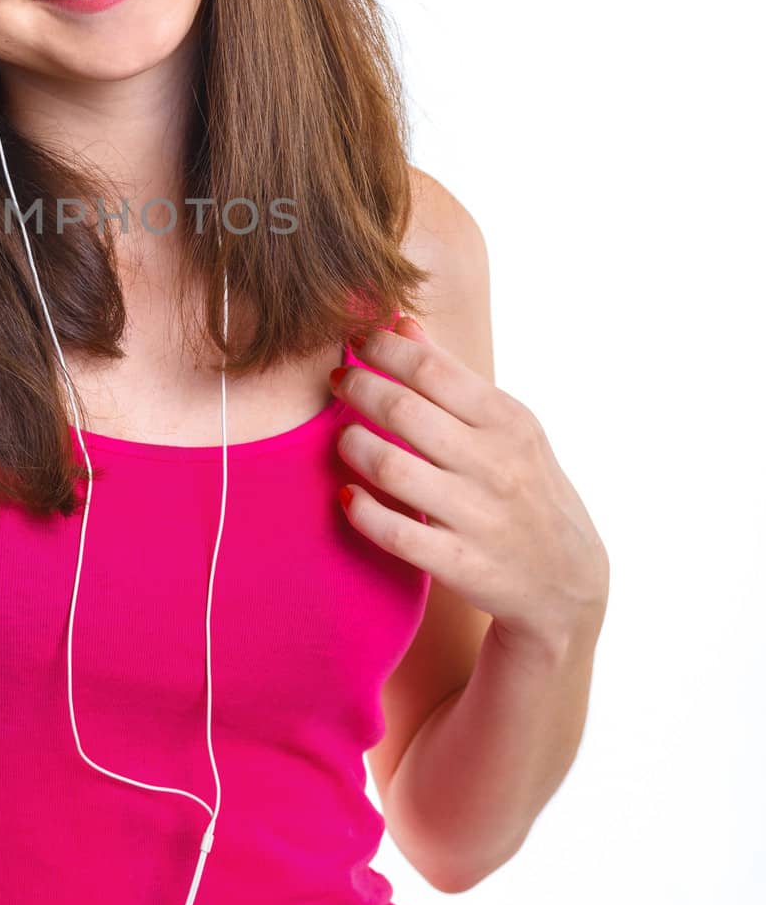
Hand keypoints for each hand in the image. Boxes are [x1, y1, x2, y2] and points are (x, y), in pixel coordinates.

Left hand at [332, 315, 608, 659]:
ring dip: (353, 446)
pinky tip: (348, 495)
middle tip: (337, 380)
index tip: (355, 340)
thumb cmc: (524, 485)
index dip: (383, 349)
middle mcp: (495, 465)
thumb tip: (401, 323)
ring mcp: (478, 517)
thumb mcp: (507, 426)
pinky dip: (362, 511)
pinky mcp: (461, 565)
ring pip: (391, 468)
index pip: (432, 369)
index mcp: (508, 422)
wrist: (567, 581)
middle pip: (403, 412)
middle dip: (358, 388)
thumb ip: (451, 376)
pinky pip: (395, 533)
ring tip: (342, 437)